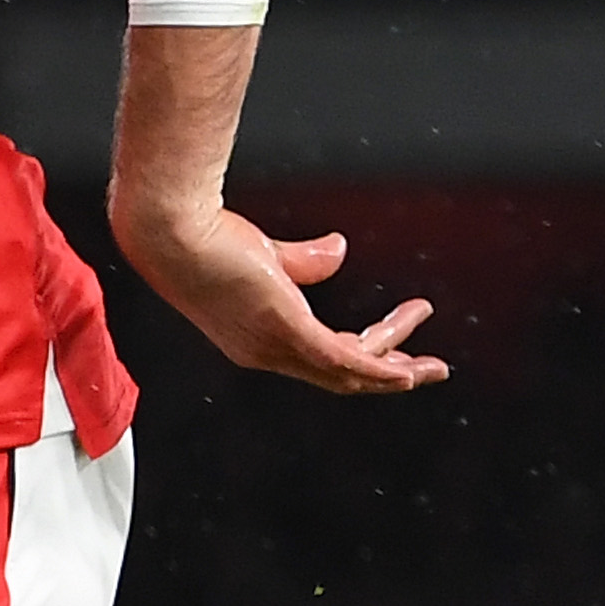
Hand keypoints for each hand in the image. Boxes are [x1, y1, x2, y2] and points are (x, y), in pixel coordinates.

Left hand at [111, 197, 444, 395]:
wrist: (171, 228)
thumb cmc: (201, 234)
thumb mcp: (264, 253)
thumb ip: (303, 261)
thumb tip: (339, 249)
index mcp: (257, 340)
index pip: (318, 359)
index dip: (361, 357)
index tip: (395, 346)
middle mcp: (266, 353)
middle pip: (341, 377)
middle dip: (388, 376)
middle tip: (426, 369)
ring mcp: (276, 346)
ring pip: (350, 373)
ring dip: (396, 370)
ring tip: (433, 364)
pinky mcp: (287, 329)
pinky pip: (346, 361)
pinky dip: (382, 369)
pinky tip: (410, 367)